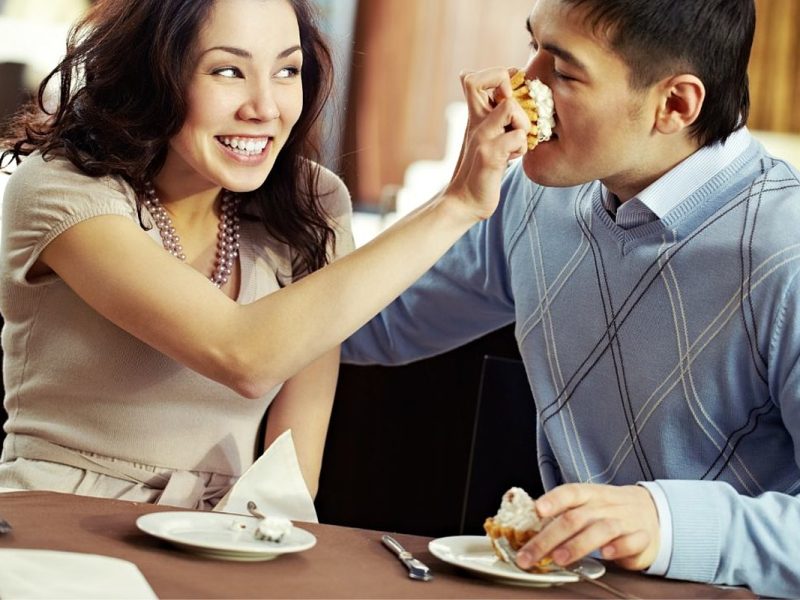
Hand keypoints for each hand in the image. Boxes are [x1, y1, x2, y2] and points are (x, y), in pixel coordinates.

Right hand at [443, 68, 529, 221]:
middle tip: (514, 113)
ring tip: (516, 142)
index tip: (510, 94)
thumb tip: (507, 96)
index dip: (498, 75)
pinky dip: (522, 148)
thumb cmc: (482, 170)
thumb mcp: (487, 138)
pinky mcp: (489, 156)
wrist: (464, 201)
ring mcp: (481, 138)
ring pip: (510, 107)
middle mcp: (475, 122)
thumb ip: (495, 118)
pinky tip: (513, 159)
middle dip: (506, 84)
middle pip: (480, 79)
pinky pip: (517, 138)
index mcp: (475, 115)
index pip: (473, 77)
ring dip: (523, 123)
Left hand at [516, 483, 660, 571]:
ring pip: (601, 529)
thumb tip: (529, 528)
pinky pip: (631, 541)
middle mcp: (605, 506)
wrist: (652, 512)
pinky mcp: (641, 538)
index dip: (553, 500)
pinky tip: (606, 555)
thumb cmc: (609, 511)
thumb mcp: (588, 505)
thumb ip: (563, 514)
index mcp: (590, 494)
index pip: (570, 492)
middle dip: (549, 538)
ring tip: (559, 558)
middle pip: (575, 518)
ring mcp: (624, 521)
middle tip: (530, 555)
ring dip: (578, 545)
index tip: (537, 510)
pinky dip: (618, 547)